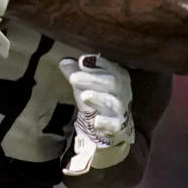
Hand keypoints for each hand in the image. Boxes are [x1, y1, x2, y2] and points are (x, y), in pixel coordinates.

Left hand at [59, 54, 134, 175]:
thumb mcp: (87, 85)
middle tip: (73, 78)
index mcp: (119, 75)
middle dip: (92, 78)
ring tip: (84, 96)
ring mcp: (122, 109)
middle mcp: (123, 91)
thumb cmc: (100, 98)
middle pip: (111, 82)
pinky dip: (106, 123)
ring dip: (98, 98)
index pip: (110, 66)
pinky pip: (114, 124)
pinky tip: (96, 122)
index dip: (98, 63)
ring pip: (112, 102)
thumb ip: (76, 73)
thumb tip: (64, 62)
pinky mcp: (118, 126)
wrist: (116, 126)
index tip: (82, 60)